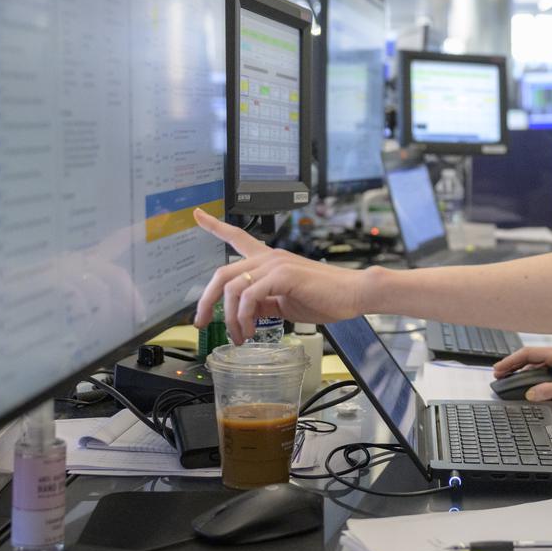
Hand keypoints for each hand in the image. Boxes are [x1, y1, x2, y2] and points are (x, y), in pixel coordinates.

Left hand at [194, 209, 365, 341]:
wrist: (354, 294)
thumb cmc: (327, 297)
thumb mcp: (287, 302)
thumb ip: (265, 303)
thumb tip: (247, 313)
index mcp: (270, 261)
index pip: (238, 237)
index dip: (215, 226)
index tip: (197, 215)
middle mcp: (269, 258)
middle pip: (222, 273)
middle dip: (206, 300)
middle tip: (201, 322)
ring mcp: (275, 264)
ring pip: (232, 287)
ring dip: (229, 317)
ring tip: (239, 335)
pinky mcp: (283, 275)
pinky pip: (250, 296)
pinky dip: (245, 316)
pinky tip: (251, 329)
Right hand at [492, 346, 551, 402]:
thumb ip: (547, 391)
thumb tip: (530, 394)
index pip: (529, 354)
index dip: (511, 361)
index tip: (499, 368)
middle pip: (530, 357)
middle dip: (513, 364)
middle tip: (498, 373)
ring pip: (536, 363)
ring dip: (521, 370)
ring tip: (508, 377)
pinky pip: (542, 369)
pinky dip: (531, 374)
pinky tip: (526, 381)